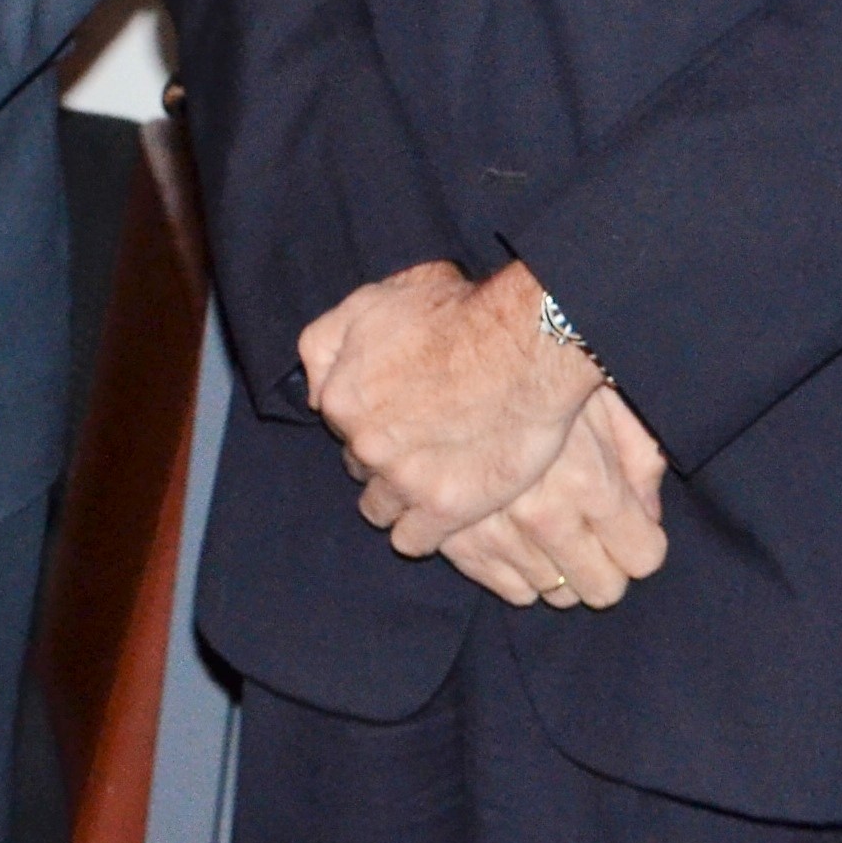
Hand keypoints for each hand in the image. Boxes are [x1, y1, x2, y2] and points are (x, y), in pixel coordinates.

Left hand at [307, 259, 599, 552]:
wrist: (526, 344)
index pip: (339, 423)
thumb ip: (327, 345)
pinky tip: (441, 513)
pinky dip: (421, 530)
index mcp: (341, 398)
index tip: (398, 410)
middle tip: (421, 442)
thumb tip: (314, 393)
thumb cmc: (455, 313)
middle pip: (359, 467)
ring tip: (430, 481)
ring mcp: (403, 480)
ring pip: (378, 509)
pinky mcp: (445, 508)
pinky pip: (411, 540)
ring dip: (397, 498)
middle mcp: (364, 444)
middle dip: (383, 457)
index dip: (369, 417)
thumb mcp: (371, 301)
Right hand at [437, 389, 669, 607]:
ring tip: (544, 526)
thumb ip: (640, 462)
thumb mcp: (611, 402)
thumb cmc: (540, 367)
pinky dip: (513, 570)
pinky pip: (503, 587)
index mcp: (589, 482)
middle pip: (601, 588)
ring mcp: (494, 531)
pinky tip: (513, 536)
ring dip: (555, 566)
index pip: (643, 558)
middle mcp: (543, 516)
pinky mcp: (451, 537)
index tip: (631, 528)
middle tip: (589, 533)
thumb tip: (648, 514)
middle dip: (605, 565)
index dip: (642, 542)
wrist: (453, 352)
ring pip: (551, 591)